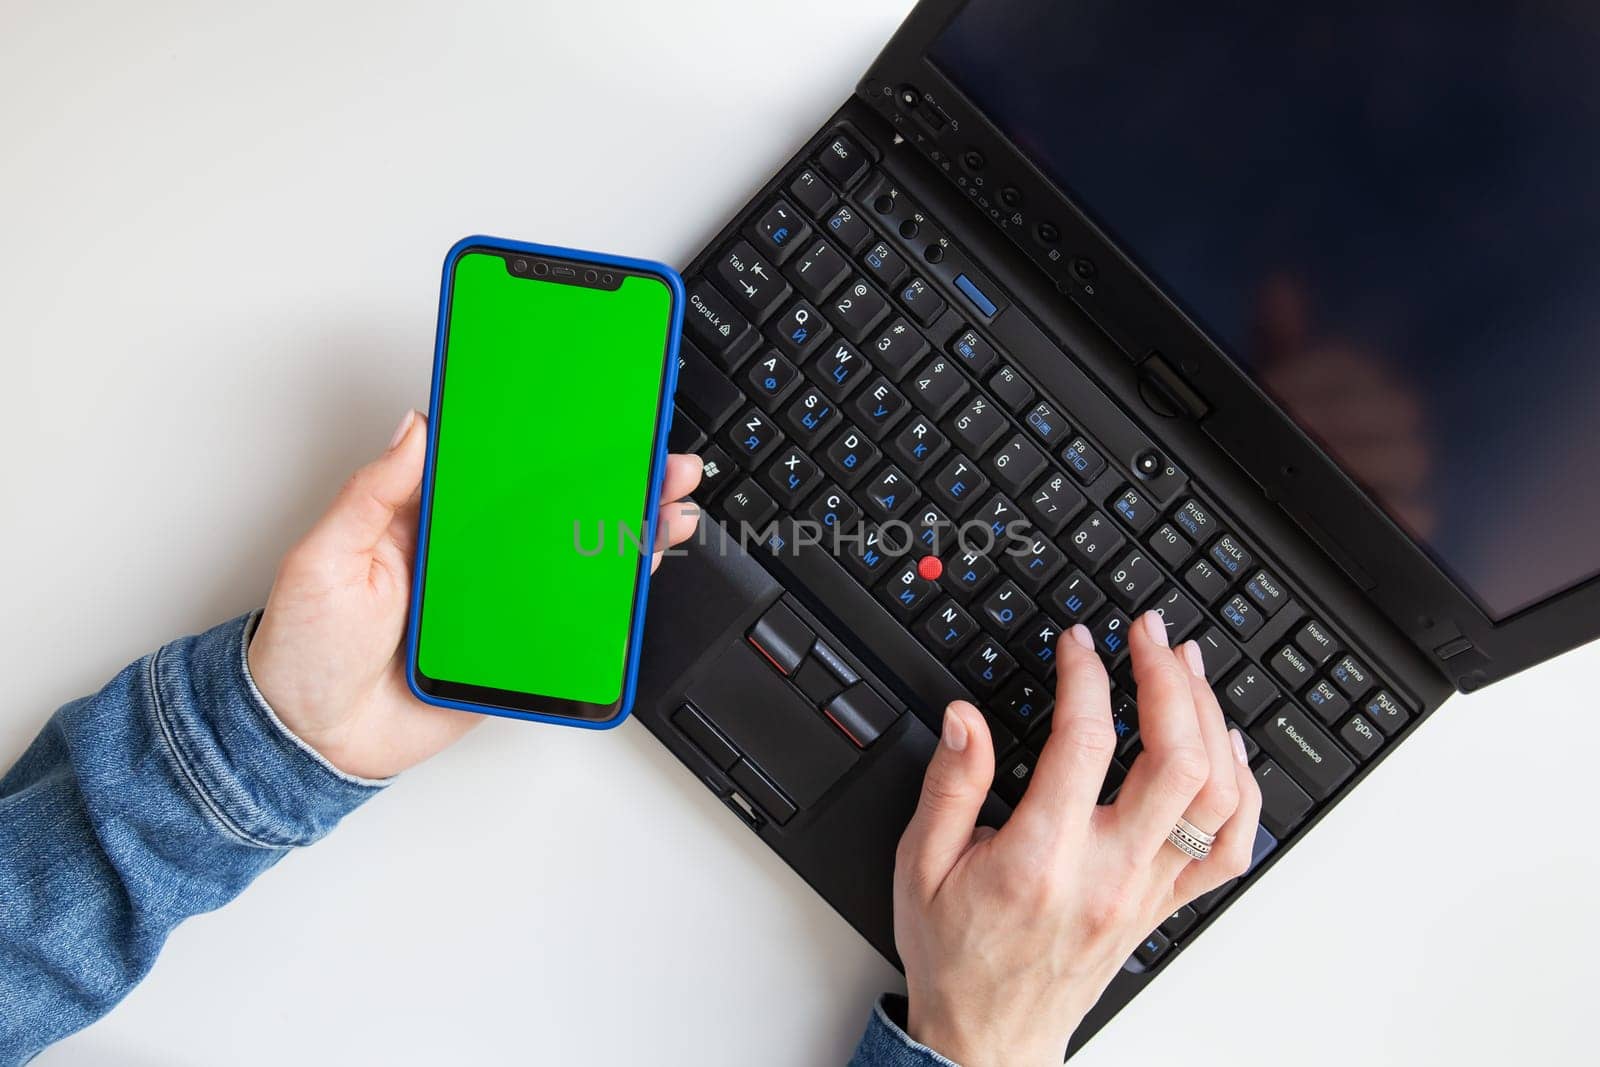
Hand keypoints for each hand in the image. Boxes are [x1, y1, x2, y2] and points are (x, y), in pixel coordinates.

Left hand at [247, 409, 703, 779]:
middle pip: (550, 509)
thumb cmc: (303, 648)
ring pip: (570, 559)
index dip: (543, 441)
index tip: (586, 414)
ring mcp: (494, 602)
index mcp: (425, 521)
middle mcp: (467, 556)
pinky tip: (640, 573)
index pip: (495, 468)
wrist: (312, 739)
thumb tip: (413, 427)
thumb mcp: (323, 558)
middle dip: (609, 481)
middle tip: (656, 459)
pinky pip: (568, 620)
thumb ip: (370, 494)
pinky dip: (609, 601)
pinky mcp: (511, 648)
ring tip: (668, 509)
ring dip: (622, 533)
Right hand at [893, 611, 1261, 1064]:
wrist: (991, 1038)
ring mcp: (1147, 893)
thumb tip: (966, 718)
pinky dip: (1242, 789)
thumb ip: (949, 786)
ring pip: (1217, 798)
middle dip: (1169, 679)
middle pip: (1177, 761)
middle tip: (1149, 635)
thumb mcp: (921, 865)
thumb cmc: (956, 956)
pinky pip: (1230, 848)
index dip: (1087, 676)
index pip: (1087, 743)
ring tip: (1188, 669)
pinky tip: (1226, 746)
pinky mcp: (1164, 907)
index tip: (1078, 643)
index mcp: (1042, 859)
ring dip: (1212, 721)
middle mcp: (1108, 874)